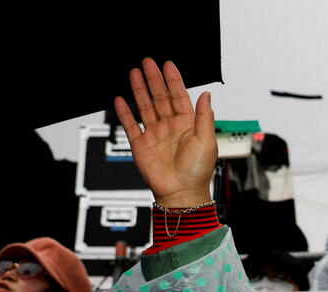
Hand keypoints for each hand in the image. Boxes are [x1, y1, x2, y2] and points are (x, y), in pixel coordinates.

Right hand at [114, 58, 216, 207]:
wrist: (181, 193)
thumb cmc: (197, 172)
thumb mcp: (207, 141)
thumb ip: (204, 116)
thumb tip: (206, 95)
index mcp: (188, 125)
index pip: (179, 96)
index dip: (173, 80)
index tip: (167, 65)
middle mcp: (170, 127)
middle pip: (160, 97)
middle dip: (154, 79)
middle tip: (147, 62)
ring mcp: (155, 135)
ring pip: (145, 107)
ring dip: (140, 90)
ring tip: (134, 72)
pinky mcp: (141, 145)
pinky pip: (131, 125)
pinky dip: (125, 113)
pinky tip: (121, 99)